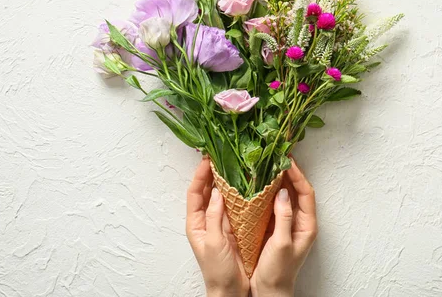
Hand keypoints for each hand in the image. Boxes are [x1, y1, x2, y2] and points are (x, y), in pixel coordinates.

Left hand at [186, 158, 248, 296]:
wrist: (230, 290)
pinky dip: (238, 195)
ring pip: (220, 196)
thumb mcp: (214, 243)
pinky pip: (234, 206)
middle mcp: (206, 220)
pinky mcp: (233, 227)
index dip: (200, 175)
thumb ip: (214, 217)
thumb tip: (216, 192)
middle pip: (206, 191)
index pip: (194, 193)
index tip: (208, 160)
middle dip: (213, 174)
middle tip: (223, 158)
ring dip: (226, 182)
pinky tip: (247, 187)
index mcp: (196, 223)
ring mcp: (220, 223)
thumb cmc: (218, 271)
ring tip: (235, 167)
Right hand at [251, 158, 317, 296]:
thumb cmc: (278, 272)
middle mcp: (299, 222)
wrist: (269, 291)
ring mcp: (288, 224)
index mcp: (307, 225)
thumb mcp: (282, 244)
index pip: (306, 193)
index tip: (287, 162)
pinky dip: (268, 193)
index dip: (298, 176)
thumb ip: (284, 217)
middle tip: (277, 158)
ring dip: (278, 181)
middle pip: (297, 191)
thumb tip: (282, 193)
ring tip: (268, 166)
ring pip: (285, 196)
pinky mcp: (276, 227)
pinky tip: (258, 186)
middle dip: (289, 174)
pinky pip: (274, 205)